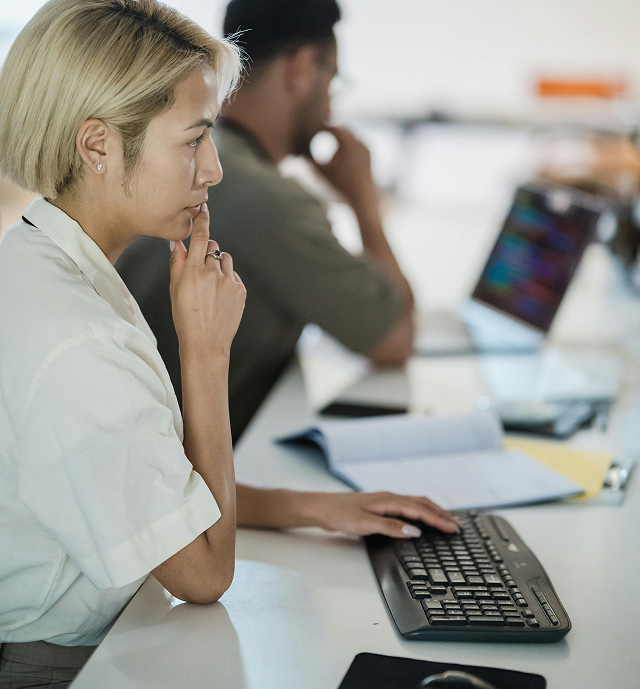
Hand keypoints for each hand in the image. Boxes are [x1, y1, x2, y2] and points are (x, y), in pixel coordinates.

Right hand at [169, 203, 245, 357]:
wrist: (205, 343)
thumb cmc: (185, 317)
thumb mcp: (175, 289)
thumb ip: (177, 262)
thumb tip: (178, 241)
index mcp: (193, 271)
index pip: (201, 236)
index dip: (203, 219)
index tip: (204, 208)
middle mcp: (212, 273)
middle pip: (213, 246)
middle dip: (207, 252)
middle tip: (200, 270)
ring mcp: (229, 282)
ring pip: (225, 259)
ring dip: (218, 265)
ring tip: (210, 285)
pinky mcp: (240, 290)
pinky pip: (233, 274)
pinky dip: (227, 279)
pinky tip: (219, 296)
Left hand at [305, 491, 458, 537]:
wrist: (321, 507)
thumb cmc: (339, 514)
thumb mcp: (365, 524)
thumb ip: (390, 527)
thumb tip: (415, 531)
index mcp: (389, 500)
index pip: (420, 510)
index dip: (438, 520)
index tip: (453, 528)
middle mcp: (389, 498)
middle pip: (422, 504)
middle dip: (441, 514)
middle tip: (457, 526)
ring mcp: (385, 501)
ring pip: (415, 504)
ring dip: (432, 512)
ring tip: (446, 521)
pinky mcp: (380, 506)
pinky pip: (407, 506)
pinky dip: (420, 512)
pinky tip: (422, 519)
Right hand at [310, 125, 376, 210]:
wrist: (362, 197)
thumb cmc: (340, 186)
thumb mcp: (322, 173)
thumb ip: (310, 163)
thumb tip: (300, 156)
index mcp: (346, 142)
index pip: (331, 128)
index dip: (321, 127)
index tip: (313, 128)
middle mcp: (358, 141)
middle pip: (342, 129)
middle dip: (332, 129)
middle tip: (322, 129)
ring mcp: (365, 147)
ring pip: (351, 135)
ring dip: (342, 135)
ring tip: (332, 136)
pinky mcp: (369, 154)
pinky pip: (357, 143)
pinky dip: (349, 143)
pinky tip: (343, 148)